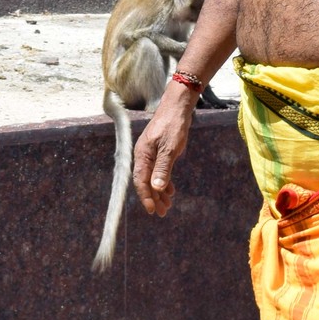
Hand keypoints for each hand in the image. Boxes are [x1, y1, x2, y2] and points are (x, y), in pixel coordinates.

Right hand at [132, 93, 194, 216]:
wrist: (178, 107)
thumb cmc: (173, 126)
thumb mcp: (170, 149)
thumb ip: (162, 168)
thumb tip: (155, 188)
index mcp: (142, 156)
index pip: (140, 182)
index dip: (146, 197)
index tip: (153, 210)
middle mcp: (143, 156)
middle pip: (145, 182)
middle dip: (154, 198)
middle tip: (163, 212)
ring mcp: (151, 153)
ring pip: (152, 177)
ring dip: (160, 191)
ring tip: (168, 204)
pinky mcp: (159, 151)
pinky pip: (158, 170)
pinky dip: (164, 181)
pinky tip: (171, 190)